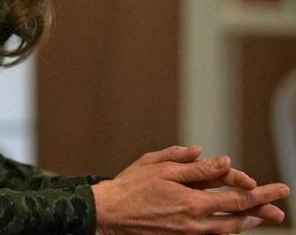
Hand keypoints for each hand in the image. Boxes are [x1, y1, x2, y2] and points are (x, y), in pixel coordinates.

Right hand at [93, 146, 289, 233]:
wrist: (108, 213)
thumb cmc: (130, 186)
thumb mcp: (158, 166)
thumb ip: (191, 164)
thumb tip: (218, 159)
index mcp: (192, 201)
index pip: (235, 198)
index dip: (257, 192)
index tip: (271, 187)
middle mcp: (195, 221)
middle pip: (238, 219)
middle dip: (260, 212)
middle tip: (279, 209)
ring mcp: (188, 233)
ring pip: (226, 231)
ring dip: (245, 223)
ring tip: (259, 217)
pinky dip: (224, 230)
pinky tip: (228, 224)